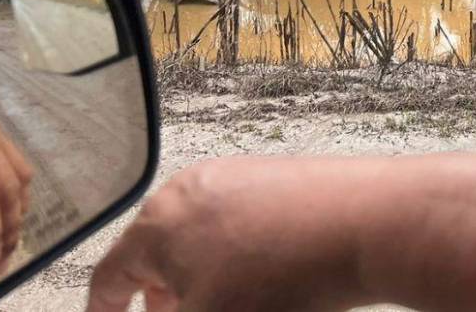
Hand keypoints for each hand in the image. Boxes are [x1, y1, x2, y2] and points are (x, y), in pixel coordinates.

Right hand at [86, 156, 385, 311]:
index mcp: (157, 223)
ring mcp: (237, 176)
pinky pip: (239, 222)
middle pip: (155, 253)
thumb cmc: (281, 282)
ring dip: (201, 279)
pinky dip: (237, 256)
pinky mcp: (277, 176)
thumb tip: (172, 310)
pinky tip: (269, 279)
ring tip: (229, 304)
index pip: (109, 276)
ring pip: (199, 239)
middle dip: (159, 297)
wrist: (366, 226)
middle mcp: (190, 188)